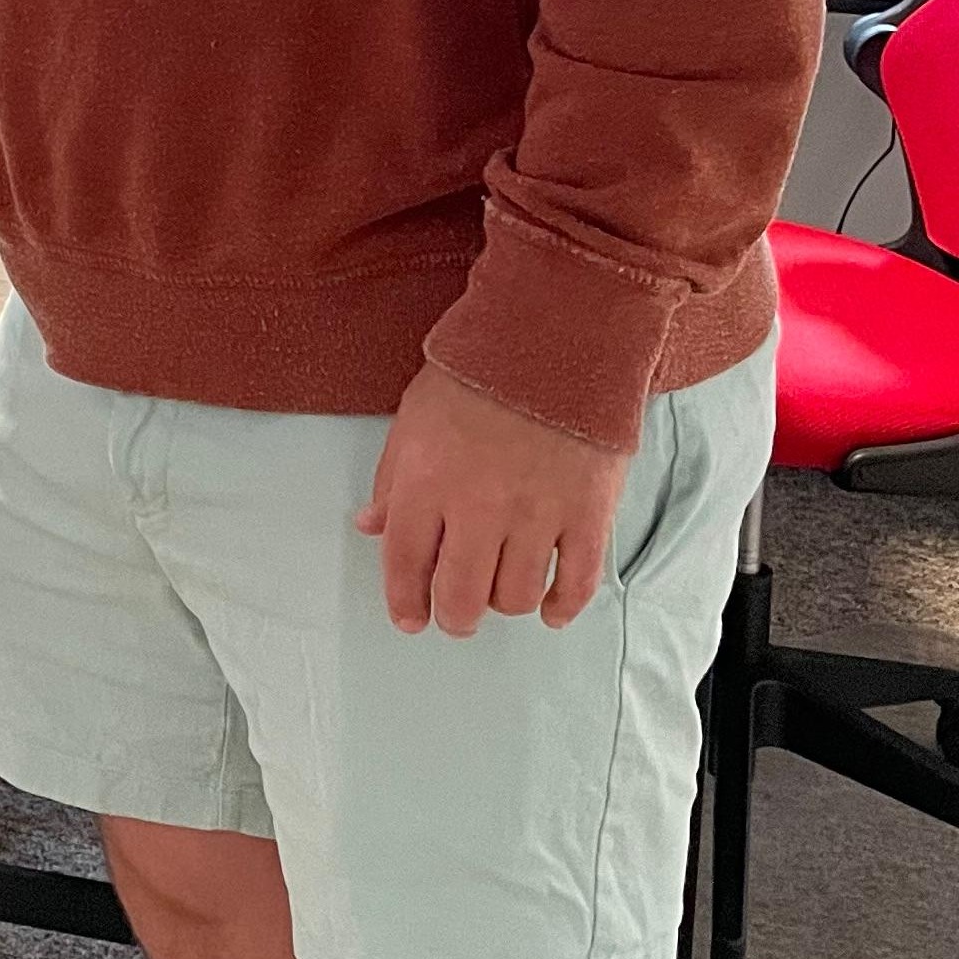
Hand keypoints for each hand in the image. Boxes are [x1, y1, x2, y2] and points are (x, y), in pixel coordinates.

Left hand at [357, 363, 630, 635]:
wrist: (555, 340)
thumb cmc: (476, 373)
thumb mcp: (412, 417)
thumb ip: (391, 479)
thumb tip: (371, 527)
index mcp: (425, 481)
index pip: (405, 562)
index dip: (404, 599)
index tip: (409, 618)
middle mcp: (478, 507)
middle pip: (462, 595)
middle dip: (454, 616)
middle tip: (455, 616)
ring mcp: (536, 514)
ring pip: (516, 596)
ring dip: (503, 604)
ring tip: (499, 593)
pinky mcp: (588, 515)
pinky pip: (576, 583)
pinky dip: (562, 606)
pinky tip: (549, 609)